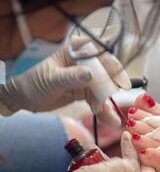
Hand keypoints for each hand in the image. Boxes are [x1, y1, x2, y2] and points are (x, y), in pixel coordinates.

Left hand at [0, 37, 130, 125]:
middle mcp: (84, 62)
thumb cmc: (35, 82)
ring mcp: (85, 77)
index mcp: (75, 51)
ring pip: (103, 90)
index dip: (113, 67)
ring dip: (108, 105)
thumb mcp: (52, 79)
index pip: (99, 54)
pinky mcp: (85, 91)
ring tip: (113, 120)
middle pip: (106, 74)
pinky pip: (98, 100)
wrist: (26, 97)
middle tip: (113, 104)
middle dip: (112, 90)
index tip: (121, 83)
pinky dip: (103, 110)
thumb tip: (90, 74)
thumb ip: (71, 77)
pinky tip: (109, 120)